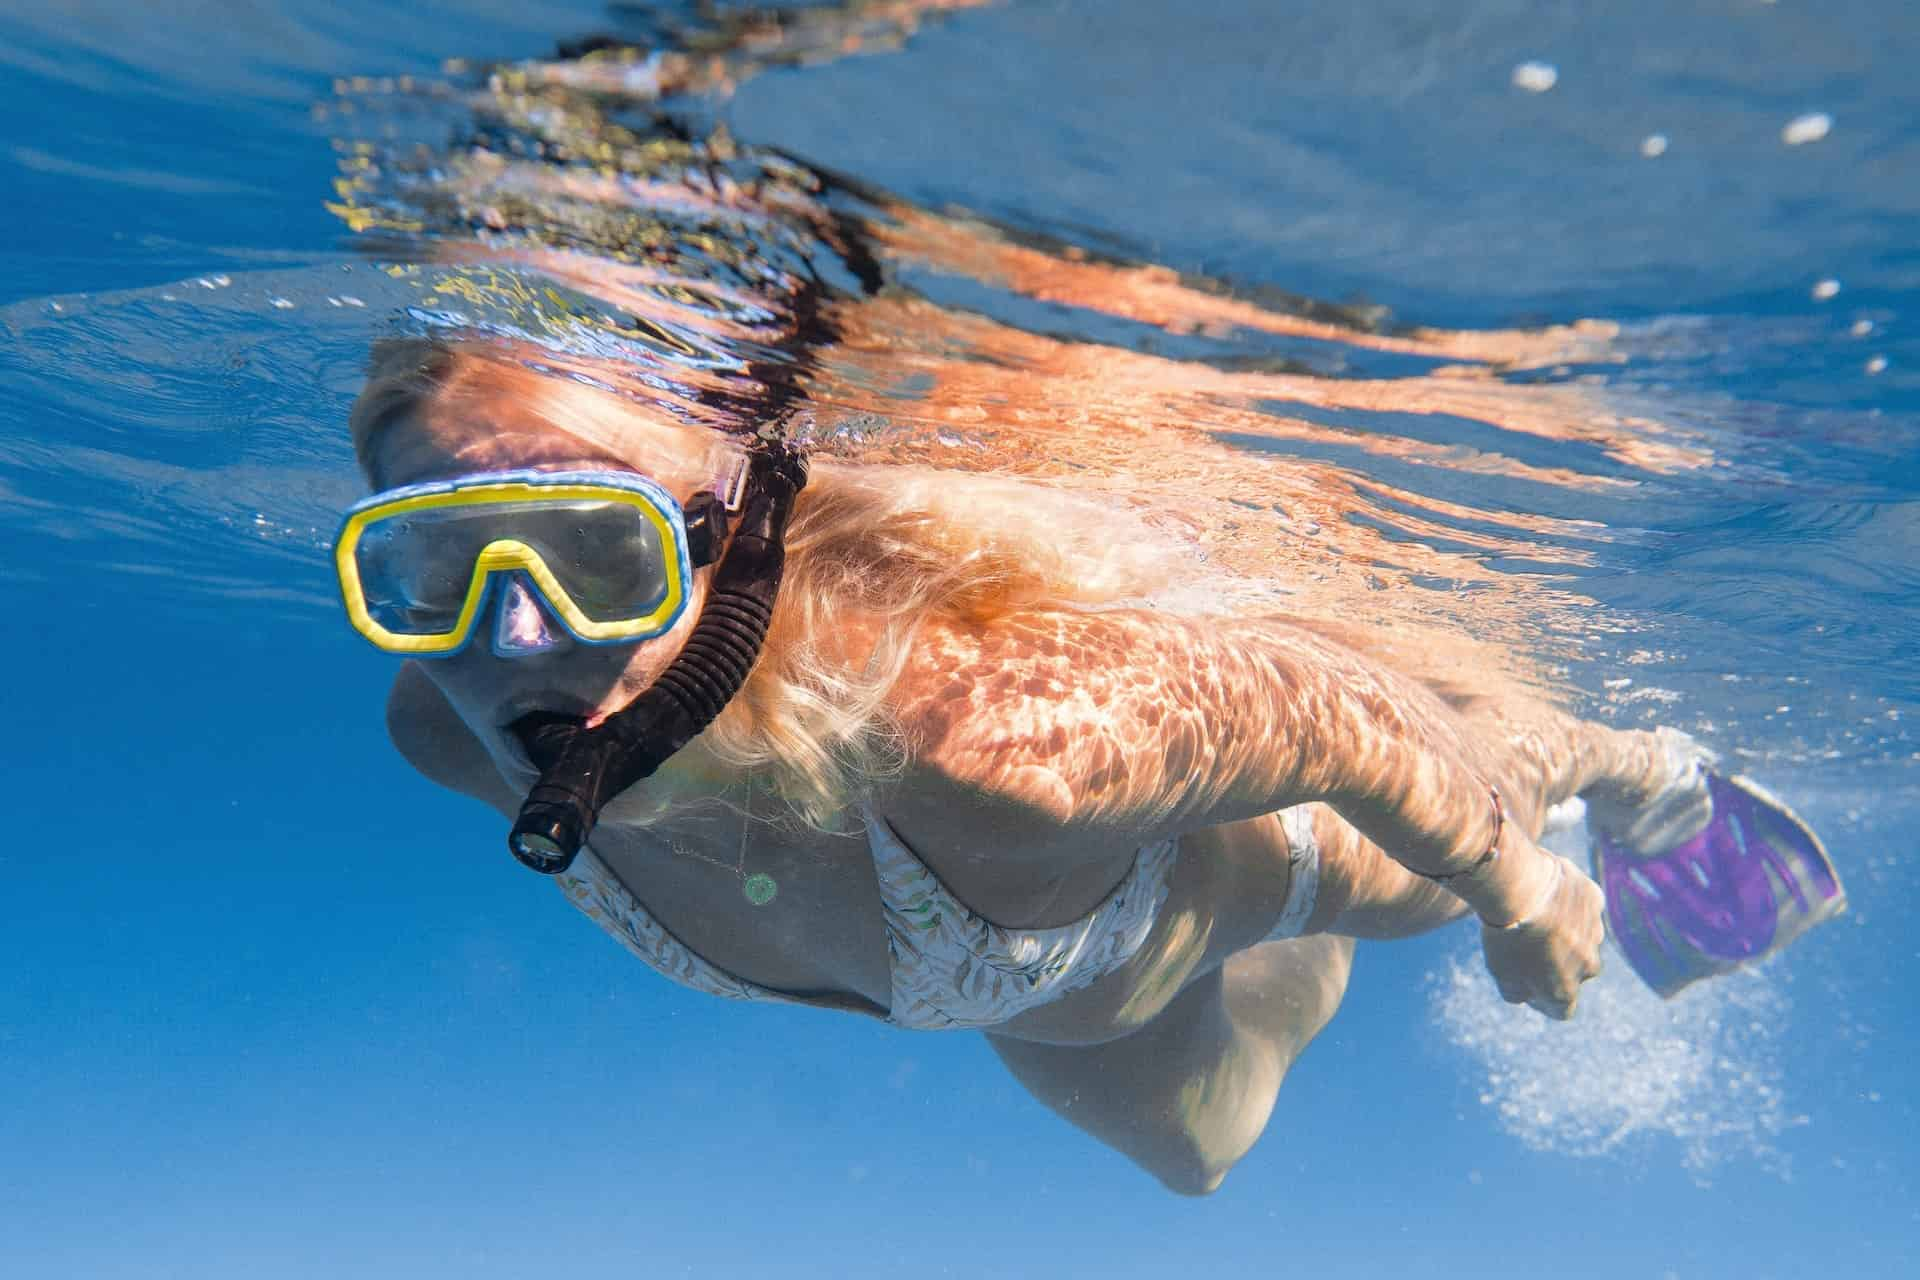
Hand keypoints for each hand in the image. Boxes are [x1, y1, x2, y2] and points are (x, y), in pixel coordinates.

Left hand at [1477, 854, 1604, 1018]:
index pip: (1561, 1009)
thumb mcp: (1501, 973)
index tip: (1525, 983)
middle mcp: (1588, 967)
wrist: (1520, 887)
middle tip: (1527, 943)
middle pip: (1574, 972)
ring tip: (1533, 916)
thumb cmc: (1506, 935)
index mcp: (1565, 991)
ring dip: (1563, 933)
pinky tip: (1545, 894)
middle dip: (1556, 963)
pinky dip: (1568, 905)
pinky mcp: (1594, 902)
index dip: (1542, 1000)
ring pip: (1581, 939)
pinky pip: (1582, 908)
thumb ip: (1517, 993)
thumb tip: (1527, 996)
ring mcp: (1594, 933)